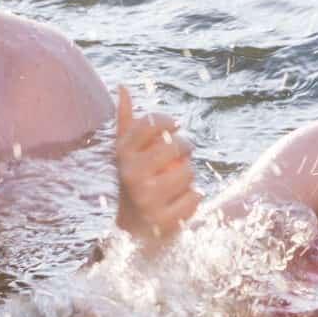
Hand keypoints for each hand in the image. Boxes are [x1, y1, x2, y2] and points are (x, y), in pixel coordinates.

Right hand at [113, 83, 199, 244]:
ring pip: (188, 173)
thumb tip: (122, 87)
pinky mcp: (162, 220)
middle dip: (186, 147)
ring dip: (188, 177)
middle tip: (181, 156)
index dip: (169, 122)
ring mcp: (146, 197)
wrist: (130, 229)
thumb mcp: (125, 152)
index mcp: (122, 153)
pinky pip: (195, 198)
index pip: (153, 122)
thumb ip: (125, 120)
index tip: (174, 128)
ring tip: (174, 184)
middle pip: (177, 145)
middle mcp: (131, 173)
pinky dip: (193, 199)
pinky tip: (178, 202)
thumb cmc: (132, 180)